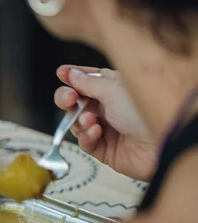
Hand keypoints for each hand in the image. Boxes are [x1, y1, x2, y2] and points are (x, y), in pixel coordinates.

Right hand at [55, 65, 156, 180]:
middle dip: (68, 98)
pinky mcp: (104, 149)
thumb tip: (72, 74)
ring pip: (77, 122)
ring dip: (80, 120)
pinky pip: (85, 142)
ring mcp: (107, 128)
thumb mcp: (114, 90)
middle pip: (77, 101)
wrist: (161, 144)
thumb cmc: (146, 113)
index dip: (74, 76)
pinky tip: (96, 133)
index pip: (90, 79)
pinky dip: (87, 136)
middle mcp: (111, 108)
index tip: (61, 73)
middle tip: (68, 98)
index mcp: (116, 89)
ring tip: (90, 120)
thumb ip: (89, 83)